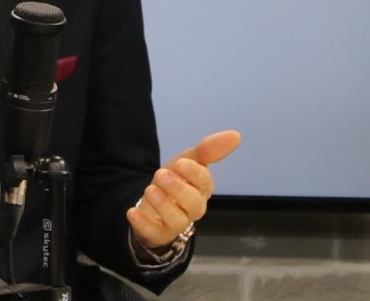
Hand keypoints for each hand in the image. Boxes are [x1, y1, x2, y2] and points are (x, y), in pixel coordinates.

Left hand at [127, 129, 240, 250]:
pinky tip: (132, 213)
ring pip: (176, 220)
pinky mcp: (158, 233)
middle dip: (178, 188)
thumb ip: (208, 150)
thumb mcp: (187, 161)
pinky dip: (143, 223)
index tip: (181, 163)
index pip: (205, 183)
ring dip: (162, 204)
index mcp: (201, 190)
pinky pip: (153, 232)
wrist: (153, 205)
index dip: (194, 174)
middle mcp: (192, 209)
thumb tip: (236, 135)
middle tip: (161, 175)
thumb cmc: (176, 181)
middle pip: (193, 203)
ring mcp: (176, 223)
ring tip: (150, 190)